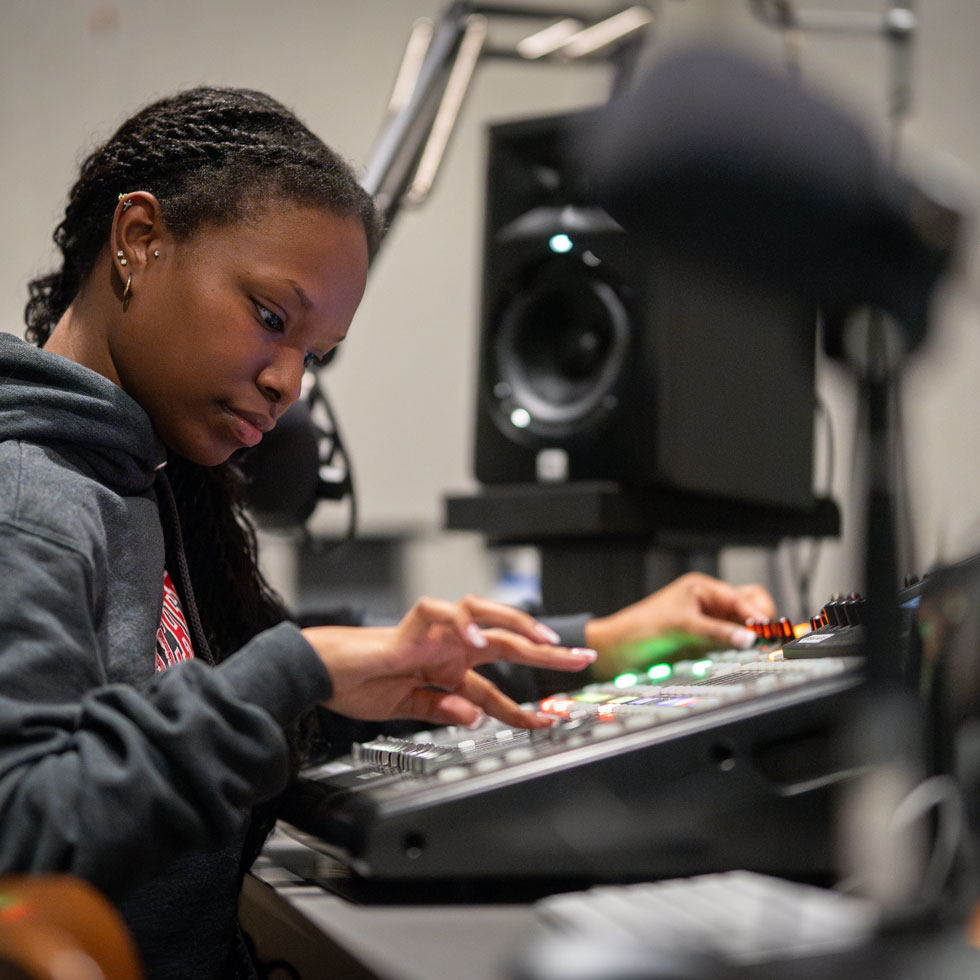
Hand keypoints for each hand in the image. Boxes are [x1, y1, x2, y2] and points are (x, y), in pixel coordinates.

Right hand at [302, 594, 597, 728]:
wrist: (322, 671)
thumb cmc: (358, 684)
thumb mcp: (408, 709)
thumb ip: (443, 710)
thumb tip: (475, 720)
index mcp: (449, 670)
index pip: (495, 690)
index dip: (521, 708)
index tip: (547, 722)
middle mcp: (449, 647)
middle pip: (507, 644)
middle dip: (546, 650)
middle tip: (580, 658)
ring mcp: (434, 633)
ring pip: (483, 613)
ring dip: (517, 623)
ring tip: (543, 638)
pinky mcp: (413, 623)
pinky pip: (443, 612)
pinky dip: (462, 623)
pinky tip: (476, 642)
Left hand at [585, 572, 775, 679]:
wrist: (616, 653)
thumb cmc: (640, 629)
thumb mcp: (681, 627)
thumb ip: (716, 632)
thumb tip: (750, 638)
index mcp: (702, 589)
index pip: (742, 597)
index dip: (756, 614)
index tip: (765, 631)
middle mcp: (709, 605)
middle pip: (749, 608)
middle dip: (760, 622)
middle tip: (764, 641)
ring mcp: (709, 626)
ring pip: (743, 628)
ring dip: (751, 638)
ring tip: (755, 650)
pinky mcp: (705, 647)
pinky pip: (731, 645)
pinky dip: (739, 650)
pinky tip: (741, 657)